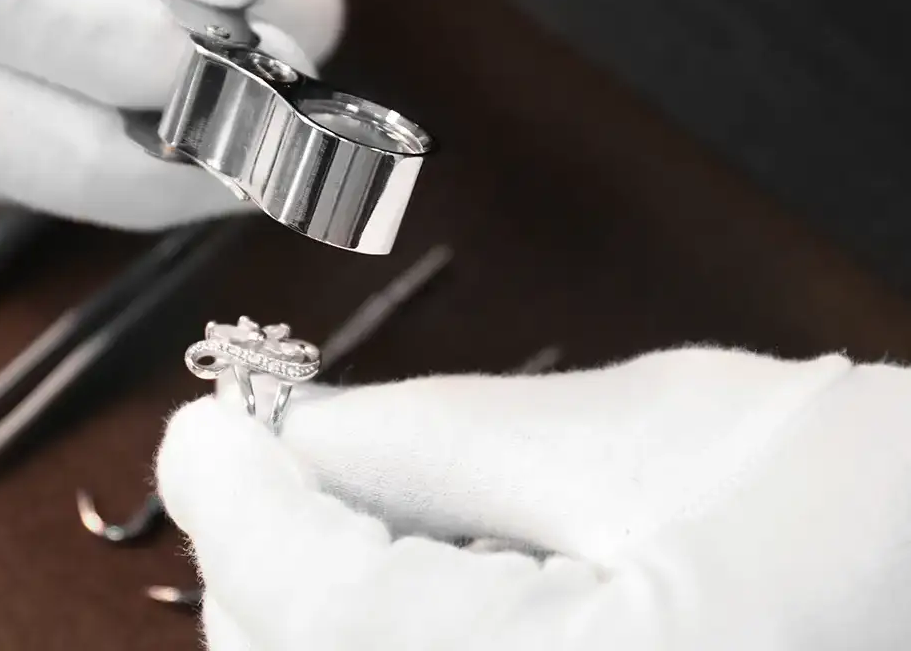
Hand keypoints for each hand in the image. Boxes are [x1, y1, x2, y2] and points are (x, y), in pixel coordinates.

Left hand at [157, 348, 910, 649]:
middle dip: (266, 551)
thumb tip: (287, 429)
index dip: (232, 495)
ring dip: (315, 604)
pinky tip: (442, 579)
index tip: (208, 424)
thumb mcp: (636, 440)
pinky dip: (379, 641)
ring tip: (384, 514)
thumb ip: (427, 440)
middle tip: (284, 451)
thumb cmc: (873, 517)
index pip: (303, 602)